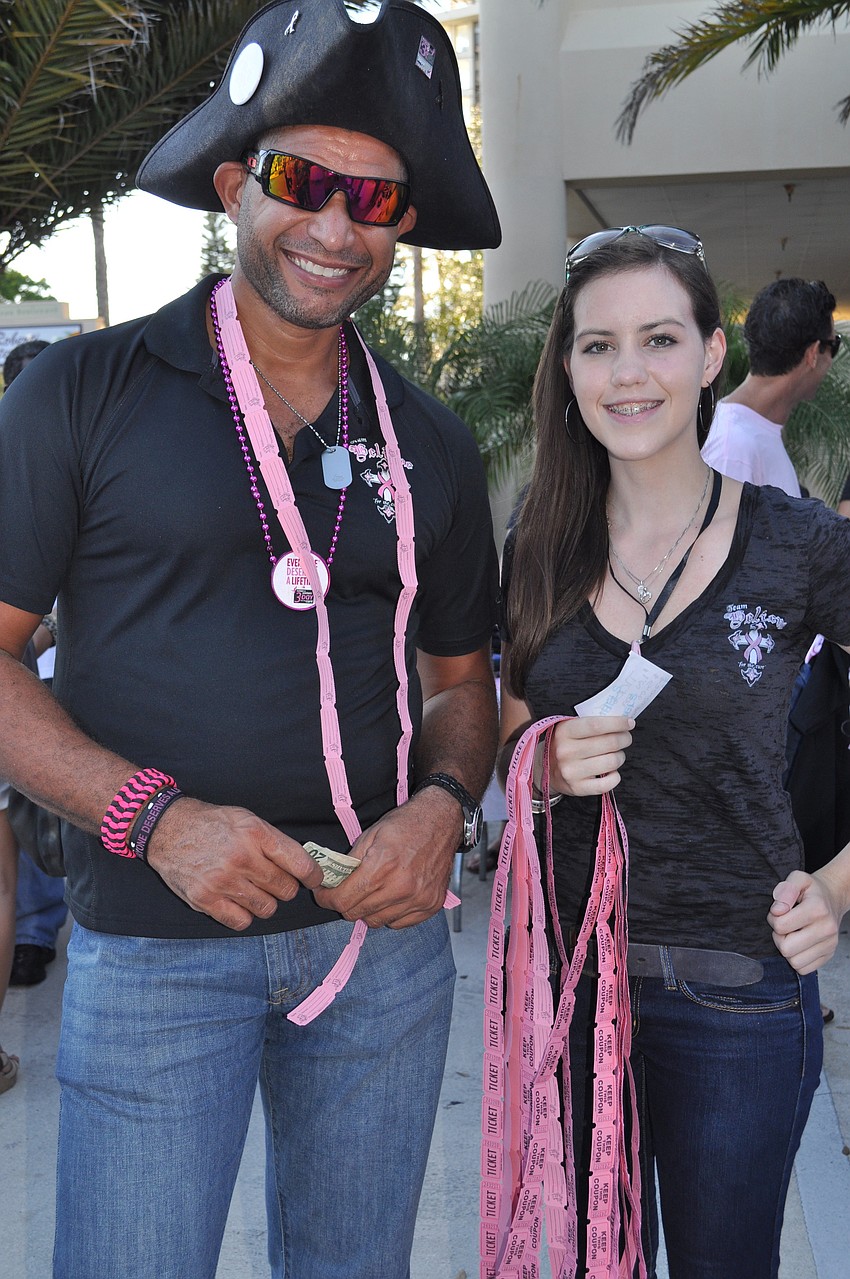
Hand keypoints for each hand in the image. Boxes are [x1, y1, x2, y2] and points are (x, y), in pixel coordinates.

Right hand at [146, 796, 322, 930]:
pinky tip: (238, 901)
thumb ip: (274, 841)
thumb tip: (303, 865)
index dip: (313, 876)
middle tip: (275, 881)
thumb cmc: (212, 823)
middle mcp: (242, 858)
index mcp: (256, 833)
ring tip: (254, 890)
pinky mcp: (205, 900)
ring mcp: (223, 881)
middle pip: (286, 890)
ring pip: (267, 909)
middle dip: (286, 887)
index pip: (301, 864)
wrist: (167, 828)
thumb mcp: (247, 819)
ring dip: (265, 902)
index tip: (313, 879)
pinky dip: (244, 915)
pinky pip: (242, 922)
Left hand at [312, 787, 461, 928]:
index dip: (326, 898)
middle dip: (346, 903)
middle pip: (357, 914)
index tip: (324, 894)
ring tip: (372, 892)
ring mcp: (418, 899)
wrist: (441, 820)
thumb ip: (349, 862)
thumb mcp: (370, 834)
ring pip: (377, 921)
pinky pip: (399, 923)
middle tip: (347, 891)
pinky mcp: (431, 905)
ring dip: (368, 910)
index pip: (342, 900)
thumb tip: (331, 882)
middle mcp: (401, 887)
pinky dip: (390, 914)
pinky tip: (391, 896)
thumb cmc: (405, 824)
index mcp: (382, 867)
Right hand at [544, 715, 633, 797]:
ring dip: (620, 757)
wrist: (543, 768)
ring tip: (616, 754)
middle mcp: (566, 751)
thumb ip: (590, 724)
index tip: (629, 722)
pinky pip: (607, 784)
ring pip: (612, 762)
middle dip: (624, 739)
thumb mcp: (568, 728)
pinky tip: (611, 772)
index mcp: (564, 732)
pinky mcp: (577, 788)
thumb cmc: (563, 744)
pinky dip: (615, 776)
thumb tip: (621, 721)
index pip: (596, 725)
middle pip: (609, 743)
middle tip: (625, 738)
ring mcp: (571, 771)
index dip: (617, 723)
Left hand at [768, 869, 842, 973]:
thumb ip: (785, 889)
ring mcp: (829, 944)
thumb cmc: (811, 890)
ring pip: (795, 962)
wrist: (832, 898)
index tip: (779, 912)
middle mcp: (827, 929)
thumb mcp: (797, 878)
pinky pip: (804, 969)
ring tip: (790, 935)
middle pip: (786, 948)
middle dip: (778, 937)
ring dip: (786, 950)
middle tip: (782, 926)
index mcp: (817, 909)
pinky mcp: (828, 955)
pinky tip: (798, 944)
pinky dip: (796, 959)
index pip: (781, 925)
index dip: (773, 918)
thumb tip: (777, 910)